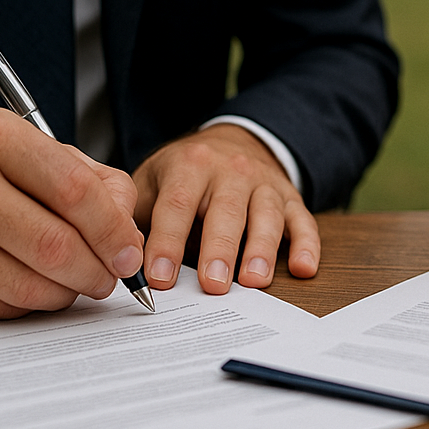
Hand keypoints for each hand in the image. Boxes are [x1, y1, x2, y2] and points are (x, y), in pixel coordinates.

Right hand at [0, 108, 144, 318]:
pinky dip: (27, 304)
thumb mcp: (30, 151)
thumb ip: (93, 181)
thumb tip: (129, 235)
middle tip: (108, 277)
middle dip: (95, 271)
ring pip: (28, 286)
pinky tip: (29, 286)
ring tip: (72, 282)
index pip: (74, 190)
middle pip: (54, 245)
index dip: (113, 230)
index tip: (129, 253)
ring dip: (65, 293)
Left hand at [133, 123, 318, 295]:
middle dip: (219, 249)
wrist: (232, 144)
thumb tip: (121, 255)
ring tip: (254, 281)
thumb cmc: (184, 175)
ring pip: (267, 215)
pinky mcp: (290, 198)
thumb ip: (136, 215)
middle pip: (226, 211)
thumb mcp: (152, 181)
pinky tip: (303, 268)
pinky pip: (303, 221)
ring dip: (262, 249)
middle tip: (213, 285)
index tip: (159, 278)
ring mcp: (265, 184)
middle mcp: (231, 171)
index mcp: (190, 165)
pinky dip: (307, 245)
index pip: (178, 204)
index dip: (168, 241)